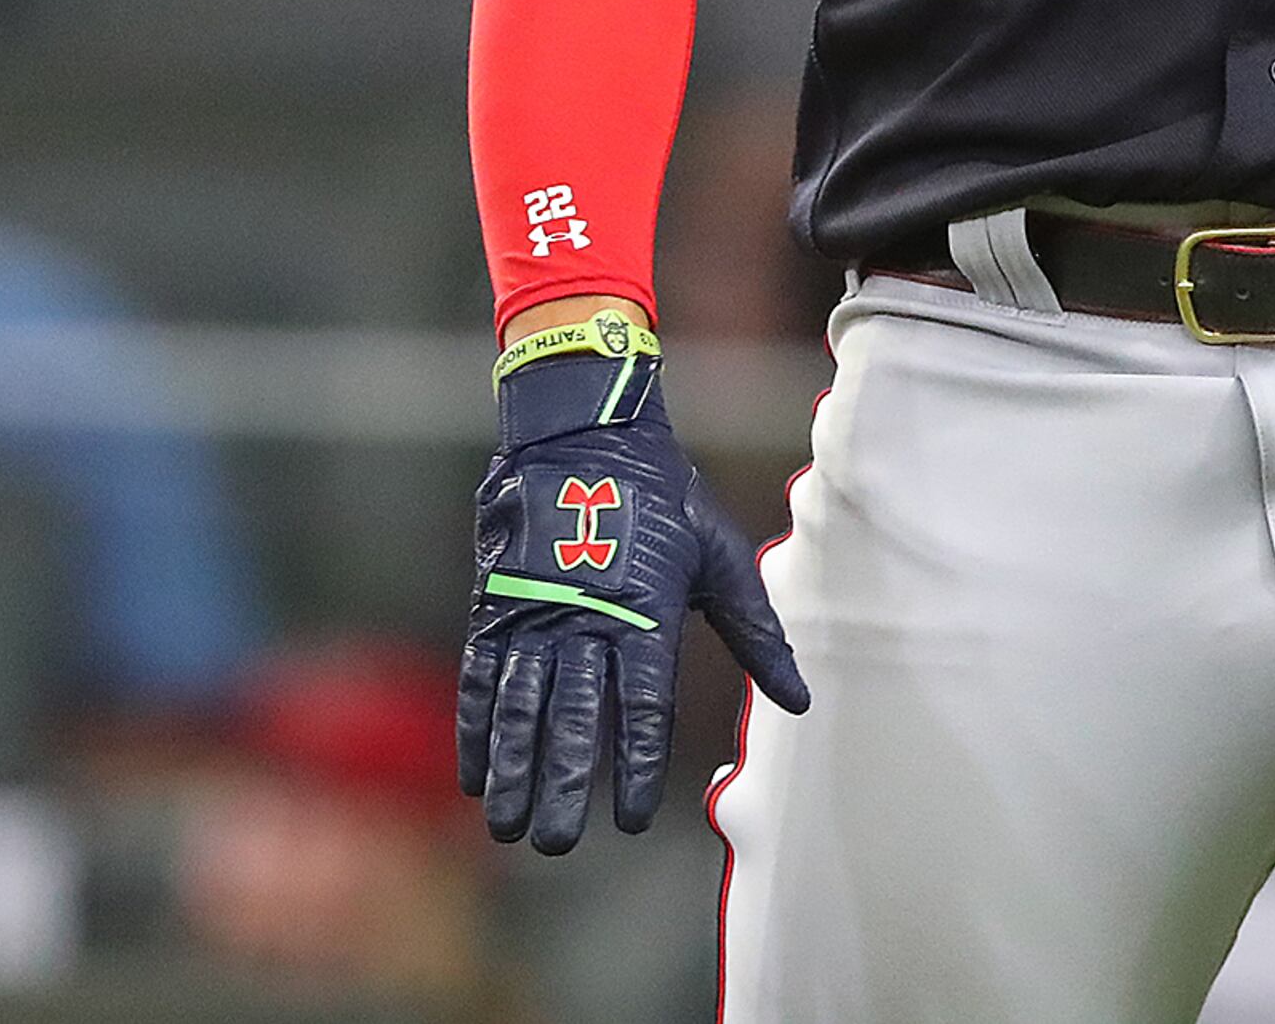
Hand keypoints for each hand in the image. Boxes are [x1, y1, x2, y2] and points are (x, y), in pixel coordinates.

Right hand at [456, 333, 808, 853]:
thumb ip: (756, 631)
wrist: (583, 431)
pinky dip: (476, 729)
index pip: (642, 705)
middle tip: (556, 843)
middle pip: (573, 717)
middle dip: (564, 783)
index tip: (632, 819)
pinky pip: (482, 678)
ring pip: (520, 706)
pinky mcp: (496, 603)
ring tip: (508, 828)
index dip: (637, 764)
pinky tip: (475, 775)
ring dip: (513, 770)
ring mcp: (534, 611)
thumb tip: (799, 698)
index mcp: (645, 608)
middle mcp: (585, 617)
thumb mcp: (718, 554)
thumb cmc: (663, 496)